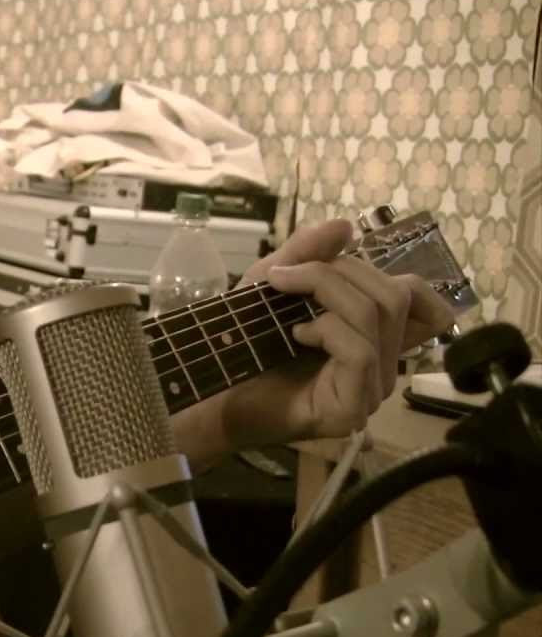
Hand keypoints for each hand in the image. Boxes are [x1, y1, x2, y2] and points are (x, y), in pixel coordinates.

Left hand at [173, 219, 454, 463]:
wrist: (214, 398)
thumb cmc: (244, 345)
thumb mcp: (271, 287)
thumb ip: (307, 255)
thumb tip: (346, 225)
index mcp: (374, 337)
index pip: (423, 301)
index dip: (394, 273)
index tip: (335, 266)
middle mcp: (382, 365)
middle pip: (394, 296)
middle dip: (338, 271)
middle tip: (286, 276)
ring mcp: (370, 391)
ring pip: (377, 317)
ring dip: (326, 292)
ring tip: (284, 301)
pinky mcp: (350, 411)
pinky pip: (360, 352)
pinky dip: (327, 330)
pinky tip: (296, 335)